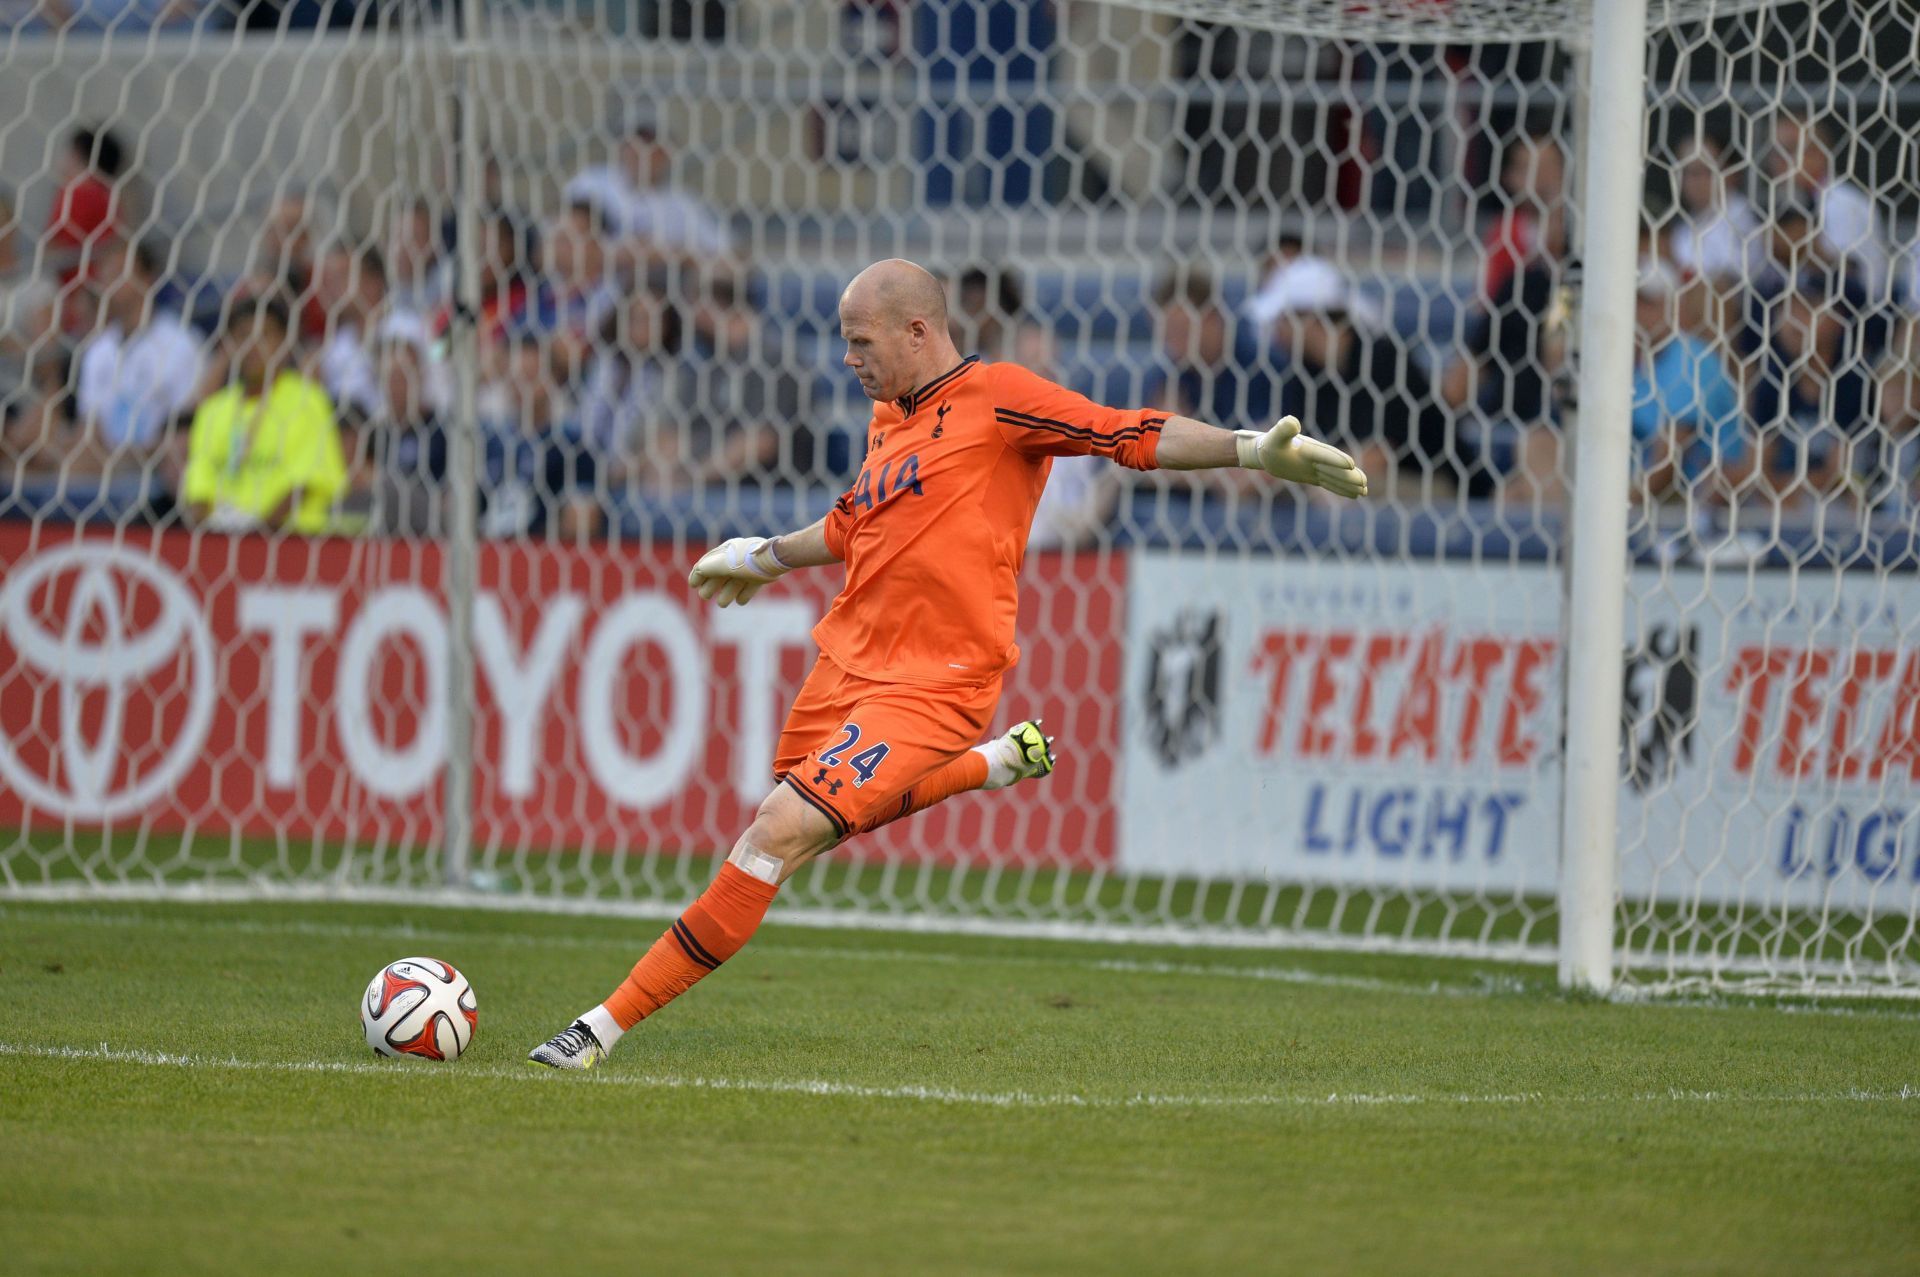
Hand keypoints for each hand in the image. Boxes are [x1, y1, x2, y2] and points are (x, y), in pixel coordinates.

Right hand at [687, 536, 790, 606]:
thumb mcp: (723, 565)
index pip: (709, 562)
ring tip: (722, 604)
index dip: (698, 574)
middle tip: (704, 596)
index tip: (693, 585)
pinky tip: (740, 601)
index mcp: (727, 551)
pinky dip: (744, 594)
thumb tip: (698, 571)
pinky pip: (750, 586)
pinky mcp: (762, 576)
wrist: (775, 559)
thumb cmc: (747, 561)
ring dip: (727, 593)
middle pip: (721, 573)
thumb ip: (708, 568)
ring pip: (735, 582)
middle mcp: (737, 558)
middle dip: (711, 585)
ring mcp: (750, 567)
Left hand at [1235, 416, 1367, 498]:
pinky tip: (1355, 495)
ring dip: (1349, 483)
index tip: (1350, 464)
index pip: (1323, 454)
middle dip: (1349, 476)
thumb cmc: (1269, 445)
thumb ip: (1283, 430)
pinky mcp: (1314, 475)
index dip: (1335, 459)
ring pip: (1335, 476)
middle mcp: (1315, 458)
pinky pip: (1330, 483)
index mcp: (1308, 448)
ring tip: (1364, 491)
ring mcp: (1316, 467)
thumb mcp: (1273, 437)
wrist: (1267, 451)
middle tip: (1364, 483)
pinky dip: (1342, 488)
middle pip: (1335, 468)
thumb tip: (1292, 421)